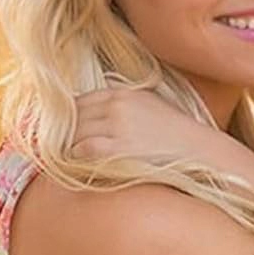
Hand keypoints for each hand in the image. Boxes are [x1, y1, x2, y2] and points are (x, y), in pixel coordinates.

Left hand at [71, 86, 224, 166]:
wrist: (196, 149)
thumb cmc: (174, 131)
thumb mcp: (150, 102)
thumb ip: (124, 98)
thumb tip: (99, 96)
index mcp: (123, 93)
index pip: (80, 101)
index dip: (68, 117)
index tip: (63, 130)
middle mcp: (118, 105)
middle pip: (73, 116)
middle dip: (64, 132)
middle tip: (57, 145)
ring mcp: (118, 126)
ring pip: (74, 132)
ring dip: (67, 145)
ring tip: (66, 155)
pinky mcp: (118, 148)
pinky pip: (83, 149)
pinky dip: (77, 155)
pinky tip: (79, 161)